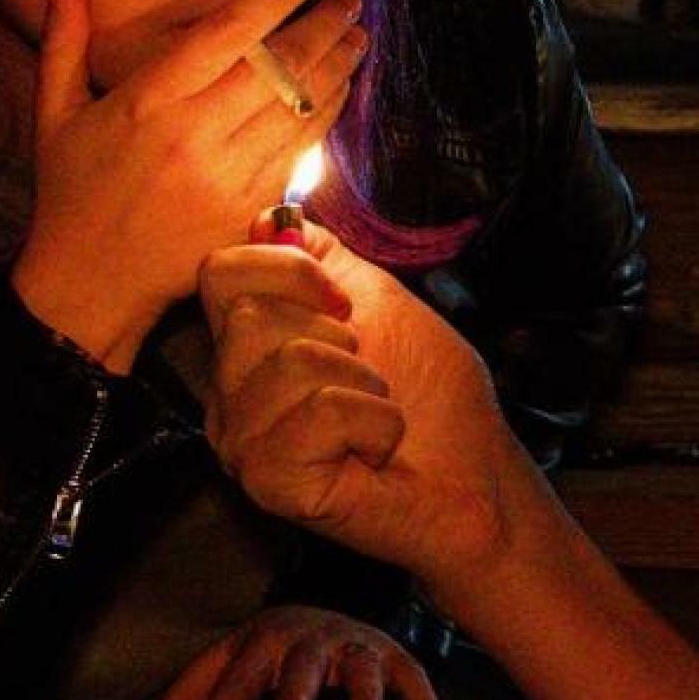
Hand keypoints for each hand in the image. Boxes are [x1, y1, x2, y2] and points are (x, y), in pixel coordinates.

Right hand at [13, 0, 365, 369]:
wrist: (91, 282)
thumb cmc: (71, 192)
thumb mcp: (54, 112)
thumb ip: (62, 40)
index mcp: (148, 100)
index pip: (230, 32)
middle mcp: (194, 134)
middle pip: (280, 66)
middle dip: (324, 25)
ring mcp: (228, 175)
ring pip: (301, 108)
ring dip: (338, 68)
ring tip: (358, 37)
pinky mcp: (250, 208)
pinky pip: (302, 151)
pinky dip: (328, 115)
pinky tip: (341, 90)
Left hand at [150, 604, 445, 699]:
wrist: (324, 623)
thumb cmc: (264, 660)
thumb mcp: (220, 670)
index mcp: (264, 637)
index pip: (238, 672)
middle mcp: (312, 637)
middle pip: (302, 660)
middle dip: (297, 688)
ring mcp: (356, 645)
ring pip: (361, 664)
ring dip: (364, 692)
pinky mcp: (393, 656)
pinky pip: (412, 676)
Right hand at [202, 228, 536, 596]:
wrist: (477, 478)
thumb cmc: (434, 399)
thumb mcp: (379, 303)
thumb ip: (323, 258)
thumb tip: (270, 218)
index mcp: (248, 349)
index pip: (221, 271)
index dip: (292, 272)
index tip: (346, 309)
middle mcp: (230, 395)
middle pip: (249, 312)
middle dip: (338, 334)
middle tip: (367, 377)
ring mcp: (242, 443)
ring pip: (288, 361)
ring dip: (364, 383)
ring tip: (375, 416)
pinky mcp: (268, 481)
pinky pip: (317, 413)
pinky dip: (372, 423)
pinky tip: (375, 452)